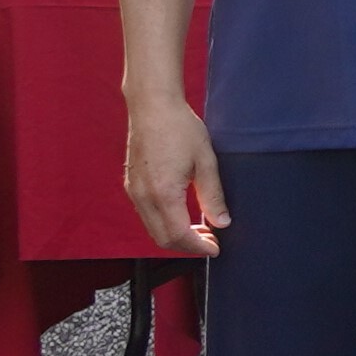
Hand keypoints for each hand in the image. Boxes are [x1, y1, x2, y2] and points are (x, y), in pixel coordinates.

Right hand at [120, 85, 226, 258]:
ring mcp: (135, 192)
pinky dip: (164, 223)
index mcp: (163, 193)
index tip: (215, 248)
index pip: (178, 236)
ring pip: (153, 229)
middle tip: (210, 240)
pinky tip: (182, 214)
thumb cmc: (179, 128)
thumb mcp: (206, 161)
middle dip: (187, 246)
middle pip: (163, 239)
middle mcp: (144, 197)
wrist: (152, 106)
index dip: (198, 247)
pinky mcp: (132, 185)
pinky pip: (147, 215)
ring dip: (175, 235)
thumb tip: (222, 222)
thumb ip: (213, 195)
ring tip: (200, 228)